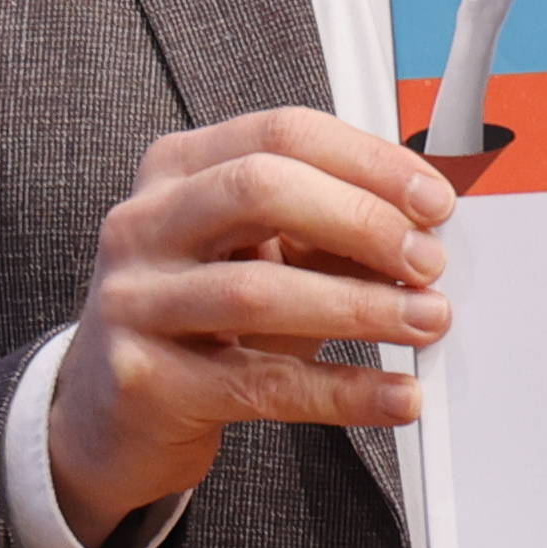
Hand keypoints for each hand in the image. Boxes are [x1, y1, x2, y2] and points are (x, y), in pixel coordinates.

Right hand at [51, 109, 457, 540]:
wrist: (112, 413)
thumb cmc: (203, 321)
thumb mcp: (263, 258)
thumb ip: (328, 231)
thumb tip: (423, 227)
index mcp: (179, 170)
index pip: (282, 134)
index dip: (369, 162)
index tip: (434, 201)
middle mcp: (144, 224)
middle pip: (261, 190)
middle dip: (362, 221)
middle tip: (428, 262)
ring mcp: (133, 301)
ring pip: (258, 291)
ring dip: (362, 306)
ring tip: (427, 321)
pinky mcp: (144, 381)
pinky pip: (261, 384)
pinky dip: (343, 390)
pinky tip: (396, 396)